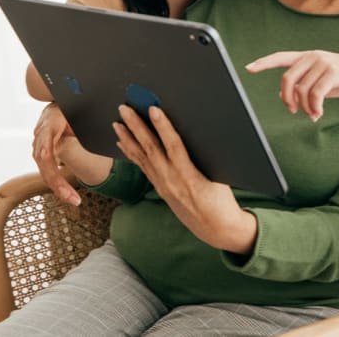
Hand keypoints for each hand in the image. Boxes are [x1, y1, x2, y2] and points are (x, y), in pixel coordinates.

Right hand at [32, 103, 80, 205]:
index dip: (48, 156)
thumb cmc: (75, 104)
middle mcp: (41, 135)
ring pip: (45, 170)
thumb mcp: (81, 110)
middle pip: (45, 162)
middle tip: (74, 199)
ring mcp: (39, 145)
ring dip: (59, 187)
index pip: (46, 142)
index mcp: (51, 122)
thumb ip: (85, 121)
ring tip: (75, 200)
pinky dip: (59, 184)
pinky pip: (49, 171)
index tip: (56, 168)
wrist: (63, 102)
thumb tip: (101, 128)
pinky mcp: (42, 153)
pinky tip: (70, 196)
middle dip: (58, 183)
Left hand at [114, 105, 257, 253]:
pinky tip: (124, 144)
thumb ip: (205, 158)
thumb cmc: (222, 201)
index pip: (173, 145)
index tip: (154, 109)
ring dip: (128, 139)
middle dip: (136, 127)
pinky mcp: (160, 189)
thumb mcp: (220, 177)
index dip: (163, 126)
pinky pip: (143, 167)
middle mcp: (171, 180)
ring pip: (142, 158)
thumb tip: (199, 134)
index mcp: (189, 176)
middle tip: (124, 109)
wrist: (215, 228)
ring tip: (117, 123)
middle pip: (150, 148)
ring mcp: (163, 185)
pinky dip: (132, 154)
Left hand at [246, 51, 338, 120]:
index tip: (248, 68)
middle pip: (287, 79)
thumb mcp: (322, 81)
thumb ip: (304, 84)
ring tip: (314, 114)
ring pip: (302, 90)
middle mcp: (313, 56)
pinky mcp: (334, 72)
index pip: (280, 57)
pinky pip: (315, 94)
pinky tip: (319, 113)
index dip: (263, 63)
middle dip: (287, 99)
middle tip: (295, 111)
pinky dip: (314, 107)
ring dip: (306, 108)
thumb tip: (284, 94)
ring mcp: (323, 62)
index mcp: (308, 57)